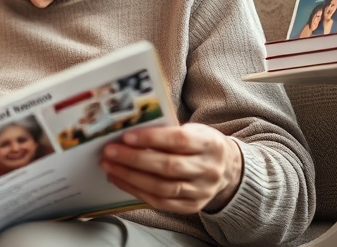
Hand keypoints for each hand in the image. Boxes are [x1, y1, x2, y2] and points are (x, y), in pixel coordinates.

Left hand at [100, 123, 242, 213]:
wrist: (226, 168)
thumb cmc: (199, 144)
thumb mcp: (192, 130)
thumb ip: (166, 131)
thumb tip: (128, 131)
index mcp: (209, 144)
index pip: (179, 140)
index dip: (151, 138)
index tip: (126, 136)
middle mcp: (208, 169)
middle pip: (168, 166)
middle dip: (134, 159)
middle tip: (110, 152)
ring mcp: (201, 191)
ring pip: (161, 187)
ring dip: (130, 177)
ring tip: (110, 166)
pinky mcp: (191, 206)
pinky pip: (160, 202)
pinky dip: (136, 191)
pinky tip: (120, 180)